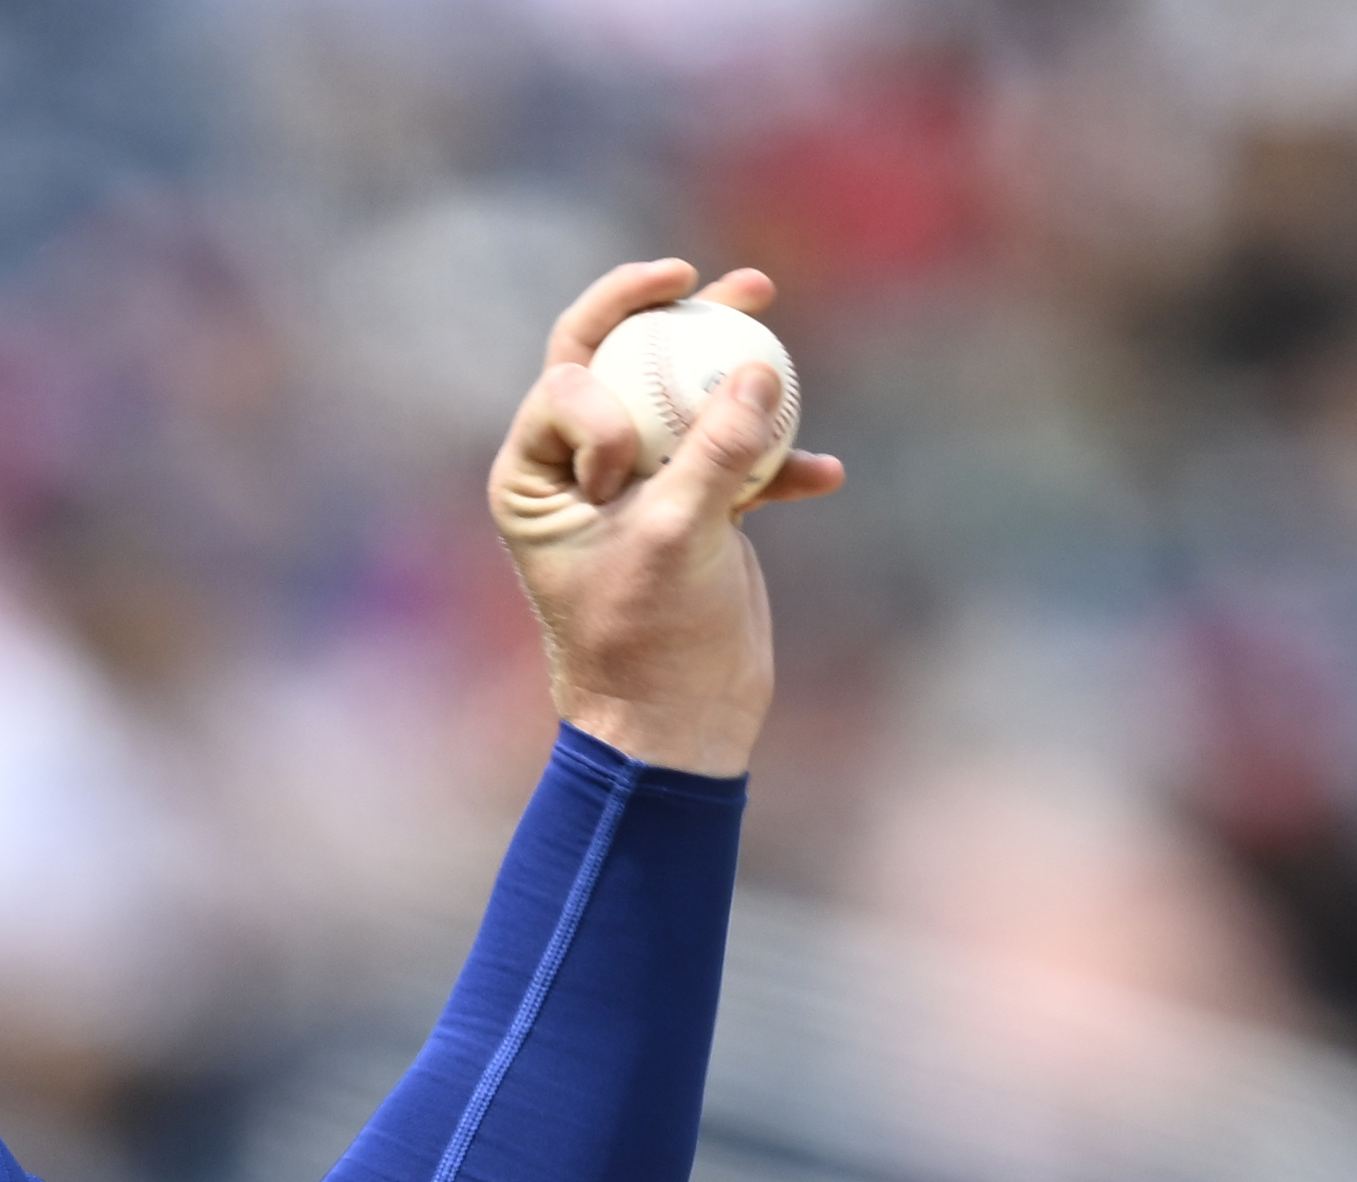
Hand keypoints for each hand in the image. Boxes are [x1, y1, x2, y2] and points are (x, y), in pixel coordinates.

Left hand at [491, 261, 844, 782]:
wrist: (676, 725)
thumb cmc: (648, 641)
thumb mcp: (676, 539)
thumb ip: (715, 451)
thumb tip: (759, 366)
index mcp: (534, 475)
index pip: (568, 381)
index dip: (607, 395)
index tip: (627, 461)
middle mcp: (577, 471)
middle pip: (620, 361)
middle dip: (663, 313)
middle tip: (711, 280)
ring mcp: (639, 486)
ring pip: (680, 397)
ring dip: (727, 358)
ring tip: (764, 300)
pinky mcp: (693, 511)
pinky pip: (732, 458)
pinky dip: (775, 461)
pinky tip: (822, 476)